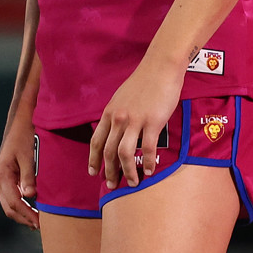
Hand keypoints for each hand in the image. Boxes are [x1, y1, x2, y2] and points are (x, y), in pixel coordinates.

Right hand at [0, 114, 39, 229]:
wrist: (20, 120)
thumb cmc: (25, 135)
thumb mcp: (29, 155)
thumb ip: (28, 176)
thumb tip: (30, 195)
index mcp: (2, 175)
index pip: (14, 202)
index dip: (27, 215)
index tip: (40, 224)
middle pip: (9, 207)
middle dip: (24, 218)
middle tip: (41, 227)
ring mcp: (1, 179)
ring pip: (10, 204)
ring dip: (23, 214)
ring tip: (38, 222)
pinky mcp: (6, 177)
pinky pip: (12, 197)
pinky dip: (22, 205)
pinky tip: (33, 209)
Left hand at [88, 58, 183, 188]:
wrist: (160, 67)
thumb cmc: (143, 81)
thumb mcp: (121, 97)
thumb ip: (116, 114)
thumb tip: (113, 130)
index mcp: (109, 112)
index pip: (96, 140)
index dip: (93, 158)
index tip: (92, 172)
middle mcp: (118, 118)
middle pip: (108, 151)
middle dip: (108, 171)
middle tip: (111, 185)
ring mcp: (135, 120)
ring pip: (125, 153)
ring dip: (127, 172)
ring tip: (132, 183)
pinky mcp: (152, 122)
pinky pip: (147, 148)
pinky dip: (147, 163)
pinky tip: (149, 171)